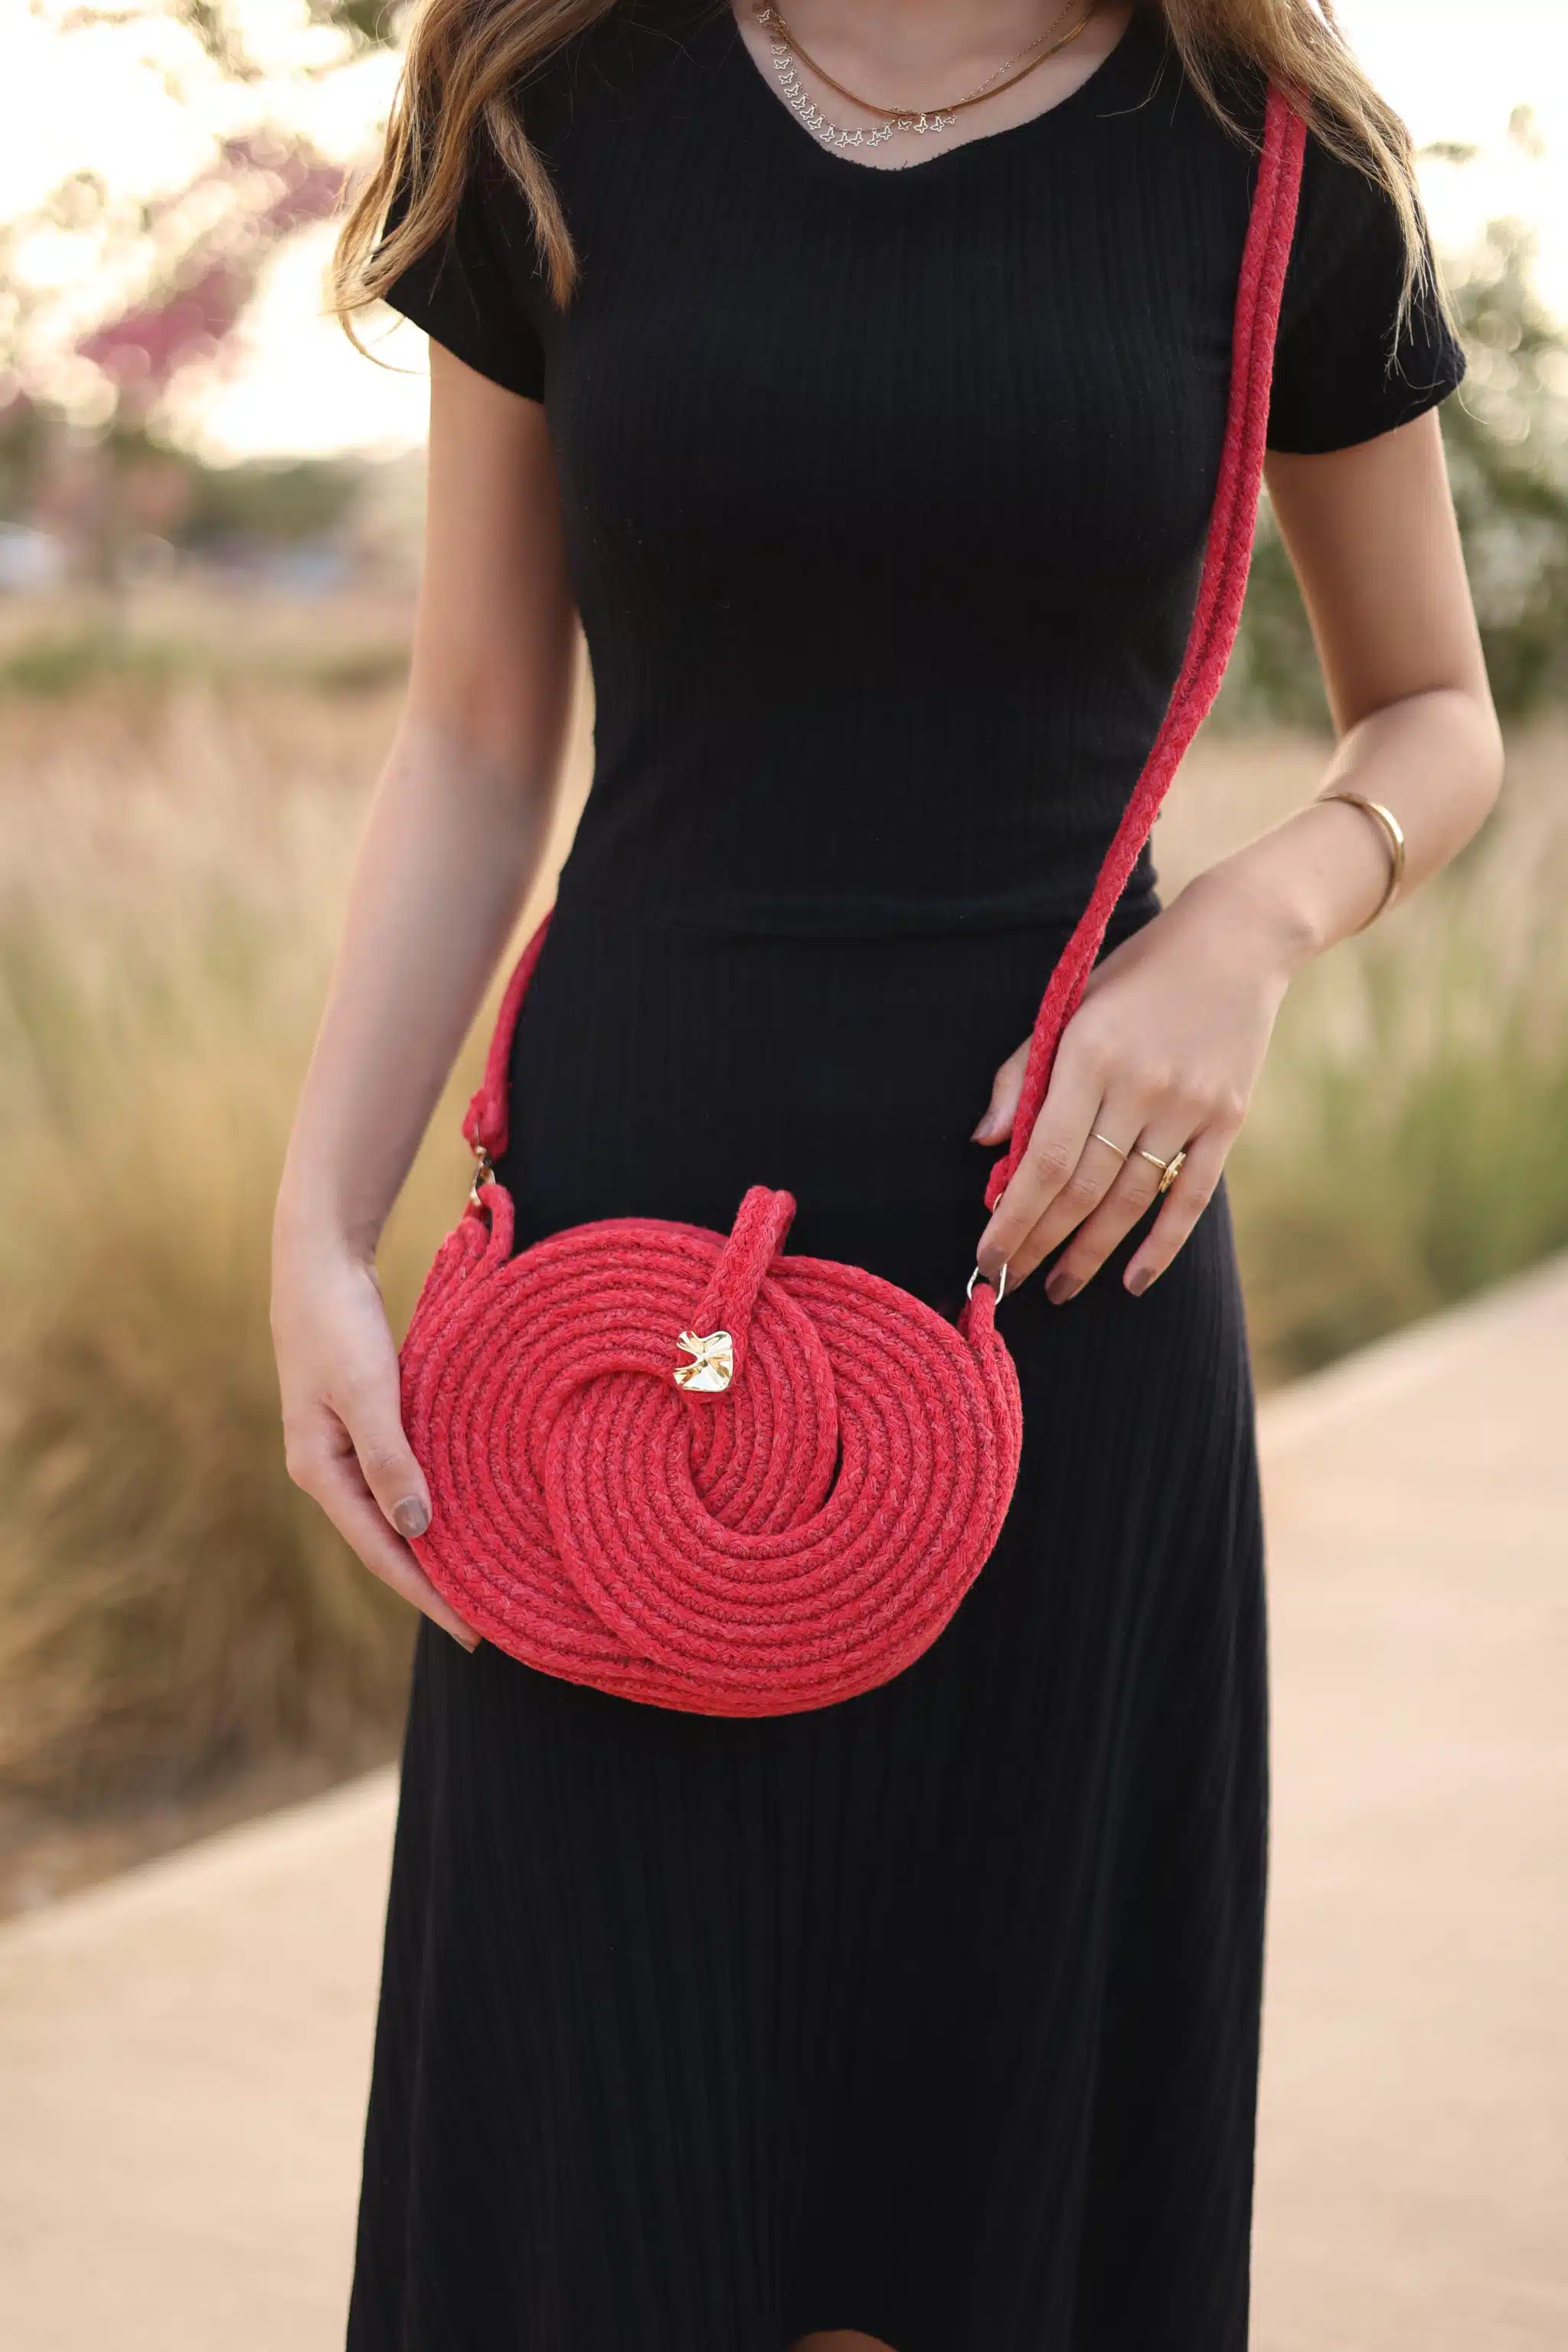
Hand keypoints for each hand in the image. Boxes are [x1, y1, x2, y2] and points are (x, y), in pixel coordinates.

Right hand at [272, 1232, 478, 1649]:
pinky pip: (402, 1480)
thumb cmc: (338, 1323)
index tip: (474, 1632)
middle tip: (491, 1621)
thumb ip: (390, 1461)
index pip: (383, 1553)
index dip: (427, 1596)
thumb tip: (417, 1531)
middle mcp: (328, 1470)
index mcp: (320, 1472)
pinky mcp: (363, 1423)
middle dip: (434, 1585)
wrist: (319, 1261)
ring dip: (435, 1548)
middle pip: (388, 1544)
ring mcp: (343, 1448)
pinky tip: (464, 1514)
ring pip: (397, 1513)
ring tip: (484, 1581)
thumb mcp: (367, 1391)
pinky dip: (432, 1504)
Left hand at [972, 872, 1299, 1300]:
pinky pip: (1190, 1196)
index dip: (1014, 1217)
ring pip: (1130, 1201)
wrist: (1238, 939)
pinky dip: (1161, 1245)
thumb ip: (1023, 1073)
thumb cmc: (1136, 974)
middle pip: (1082, 1190)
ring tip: (1059, 1288)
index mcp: (1089, 1054)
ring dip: (1089, 1254)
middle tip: (1010, 1284)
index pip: (1045, 1159)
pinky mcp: (1228, 1119)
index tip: (987, 1256)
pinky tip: (1132, 1281)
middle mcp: (1139, 1085)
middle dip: (1040, 1245)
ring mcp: (1188, 1106)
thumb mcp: (1070, 1004)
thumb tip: (987, 1142)